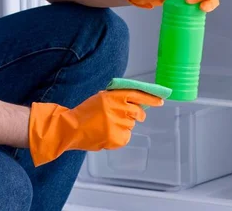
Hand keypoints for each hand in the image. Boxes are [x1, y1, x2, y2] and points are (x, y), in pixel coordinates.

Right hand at [28, 89, 163, 166]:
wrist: (71, 128)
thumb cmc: (86, 112)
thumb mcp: (101, 98)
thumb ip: (118, 98)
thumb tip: (138, 101)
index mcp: (112, 96)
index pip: (137, 94)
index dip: (150, 98)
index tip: (160, 100)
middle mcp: (116, 109)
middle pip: (137, 113)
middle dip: (137, 115)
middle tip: (130, 116)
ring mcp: (117, 124)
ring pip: (131, 125)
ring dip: (124, 125)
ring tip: (108, 125)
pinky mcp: (116, 138)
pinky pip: (126, 137)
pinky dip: (120, 136)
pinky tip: (107, 133)